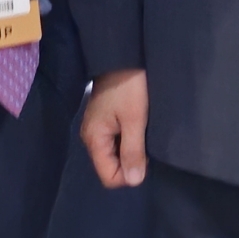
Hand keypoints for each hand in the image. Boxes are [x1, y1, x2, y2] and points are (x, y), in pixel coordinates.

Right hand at [81, 69, 149, 188]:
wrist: (122, 56)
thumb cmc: (129, 87)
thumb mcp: (135, 120)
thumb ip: (133, 151)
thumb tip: (134, 181)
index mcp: (94, 139)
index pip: (108, 176)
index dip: (129, 175)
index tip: (146, 159)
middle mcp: (91, 138)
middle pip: (110, 167)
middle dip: (130, 163)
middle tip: (147, 146)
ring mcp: (97, 129)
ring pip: (114, 155)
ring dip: (130, 152)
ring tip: (144, 136)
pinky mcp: (104, 121)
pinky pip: (115, 142)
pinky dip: (128, 141)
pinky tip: (139, 130)